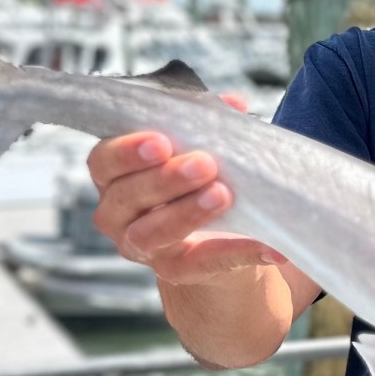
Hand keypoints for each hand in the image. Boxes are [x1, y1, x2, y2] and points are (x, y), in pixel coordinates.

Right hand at [87, 132, 286, 286]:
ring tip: (222, 195)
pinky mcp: (176, 271)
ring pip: (152, 233)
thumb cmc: (197, 179)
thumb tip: (232, 104)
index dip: (126, 152)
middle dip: (165, 179)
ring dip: (187, 212)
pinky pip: (204, 262)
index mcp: (114, 177)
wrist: (218, 238)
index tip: (161, 142)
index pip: (103, 162)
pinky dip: (239, 252)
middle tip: (203, 163)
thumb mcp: (198, 147)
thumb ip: (207, 123)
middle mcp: (117, 215)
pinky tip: (270, 247)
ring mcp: (142, 247)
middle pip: (127, 197)